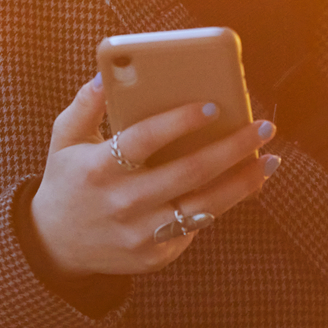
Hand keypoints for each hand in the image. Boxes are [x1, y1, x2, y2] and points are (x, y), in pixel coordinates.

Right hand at [29, 74, 279, 277]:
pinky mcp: (156, 254)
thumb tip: (108, 73)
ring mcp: (141, 233)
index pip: (145, 139)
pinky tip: (246, 183)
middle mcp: (123, 202)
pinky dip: (224, 203)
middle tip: (264, 126)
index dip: (179, 121)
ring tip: (271, 159)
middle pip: (189, 173)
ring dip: (243, 181)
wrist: (56, 246)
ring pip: (204, 205)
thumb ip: (86, 104)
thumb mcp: (64, 138)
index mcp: (100, 167)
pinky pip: (197, 225)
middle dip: (233, 147)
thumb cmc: (68, 180)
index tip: (214, 105)